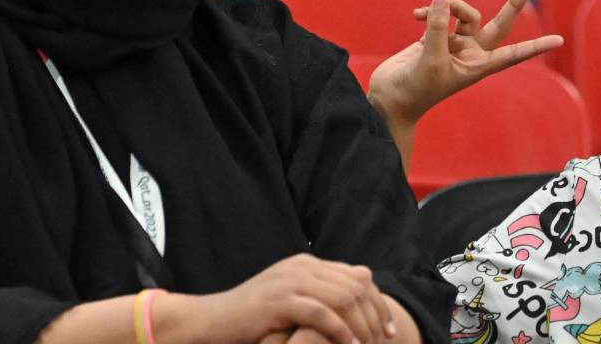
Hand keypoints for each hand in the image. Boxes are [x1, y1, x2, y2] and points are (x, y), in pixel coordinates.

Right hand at [193, 254, 394, 343]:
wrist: (211, 321)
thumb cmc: (253, 317)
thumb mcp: (291, 300)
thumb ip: (322, 291)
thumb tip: (361, 281)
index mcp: (307, 264)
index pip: (358, 276)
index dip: (379, 302)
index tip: (389, 329)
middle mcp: (302, 267)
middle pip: (356, 285)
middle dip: (376, 315)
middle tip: (386, 340)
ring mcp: (290, 281)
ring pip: (343, 297)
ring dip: (362, 325)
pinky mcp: (279, 301)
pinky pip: (320, 313)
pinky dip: (340, 331)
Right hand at [369, 0, 563, 126]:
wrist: (390, 98)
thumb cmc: (416, 88)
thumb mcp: (430, 59)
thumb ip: (437, 28)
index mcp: (478, 66)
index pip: (513, 54)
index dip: (535, 46)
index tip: (559, 41)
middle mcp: (471, 52)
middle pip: (498, 24)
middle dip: (512, 5)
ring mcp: (453, 43)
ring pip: (461, 12)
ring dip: (448, 6)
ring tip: (426, 14)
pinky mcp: (434, 36)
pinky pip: (439, 13)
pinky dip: (429, 10)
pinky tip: (415, 16)